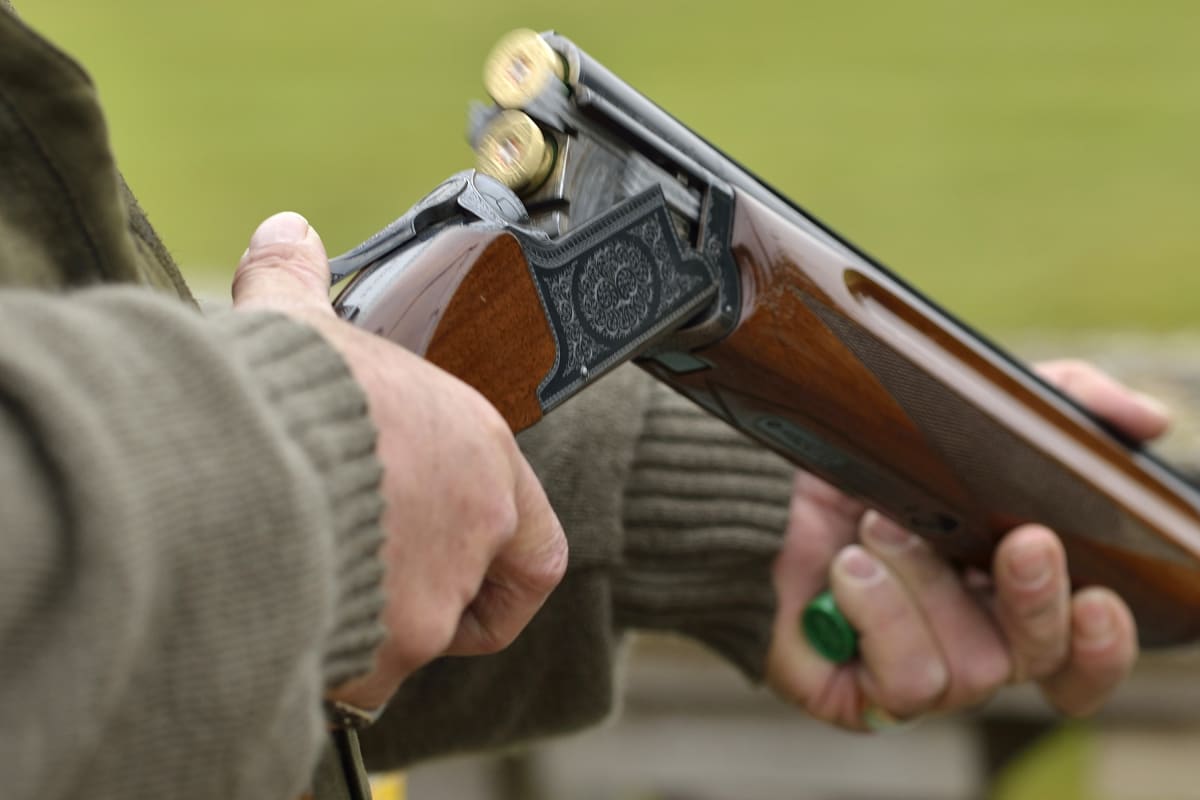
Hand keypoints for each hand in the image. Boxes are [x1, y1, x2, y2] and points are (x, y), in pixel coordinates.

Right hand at [232, 212, 567, 708]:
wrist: (231, 463)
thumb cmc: (282, 395)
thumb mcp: (298, 326)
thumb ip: (299, 279)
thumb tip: (284, 232)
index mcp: (480, 460)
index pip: (538, 547)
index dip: (508, 565)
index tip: (477, 562)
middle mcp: (470, 538)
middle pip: (461, 595)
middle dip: (413, 588)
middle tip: (359, 560)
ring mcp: (424, 605)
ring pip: (405, 638)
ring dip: (366, 620)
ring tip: (303, 573)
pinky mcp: (371, 654)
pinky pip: (354, 674)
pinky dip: (324, 654)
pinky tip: (275, 607)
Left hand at [767, 359, 1166, 728]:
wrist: (751, 482)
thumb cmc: (858, 459)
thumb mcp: (961, 417)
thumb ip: (1058, 405)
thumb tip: (1149, 422)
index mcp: (1003, 593)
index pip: (1080, 653)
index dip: (1105, 644)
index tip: (1106, 597)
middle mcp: (970, 644)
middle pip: (1042, 663)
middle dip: (1037, 601)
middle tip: (1020, 542)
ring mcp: (916, 676)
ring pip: (973, 670)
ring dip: (927, 584)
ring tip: (878, 529)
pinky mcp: (865, 698)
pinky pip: (909, 682)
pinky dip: (881, 613)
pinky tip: (845, 572)